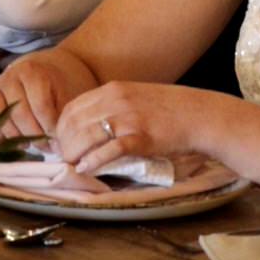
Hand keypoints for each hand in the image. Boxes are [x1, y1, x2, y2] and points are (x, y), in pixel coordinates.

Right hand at [0, 50, 95, 139]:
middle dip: (34, 135)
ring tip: (28, 144)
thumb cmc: (63, 85)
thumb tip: (57, 148)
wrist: (50, 68)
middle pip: (18, 112)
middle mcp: (9, 76)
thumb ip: (64, 118)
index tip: (59, 141)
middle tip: (47, 147)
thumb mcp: (70, 94)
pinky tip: (10, 142)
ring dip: (12, 135)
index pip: (40, 106)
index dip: (50, 128)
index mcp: (32, 71)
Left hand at [54, 81, 211, 173]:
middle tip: (63, 158)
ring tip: (72, 165)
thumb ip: (111, 106)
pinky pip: (109, 151)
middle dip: (63, 143)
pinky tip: (86, 169)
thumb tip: (87, 125)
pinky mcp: (141, 138)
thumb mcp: (134, 97)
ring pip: (86, 136)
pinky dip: (93, 162)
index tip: (60, 142)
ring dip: (73, 154)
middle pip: (74, 123)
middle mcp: (116, 100)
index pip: (71, 108)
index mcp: (112, 89)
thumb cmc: (168, 108)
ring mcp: (128, 119)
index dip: (60, 128)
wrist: (199, 114)